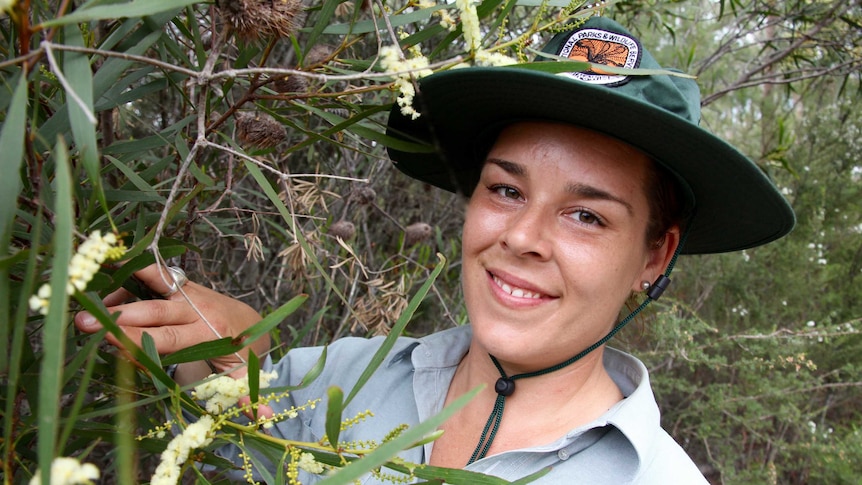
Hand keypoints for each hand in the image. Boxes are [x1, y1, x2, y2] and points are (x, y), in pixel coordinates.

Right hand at [75, 264, 267, 383]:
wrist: (251, 321)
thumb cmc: (240, 353)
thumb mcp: (244, 376)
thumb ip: (246, 395)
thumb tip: (263, 421)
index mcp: (211, 333)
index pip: (171, 337)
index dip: (141, 339)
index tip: (111, 340)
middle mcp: (199, 308)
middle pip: (156, 310)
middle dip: (121, 315)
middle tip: (85, 321)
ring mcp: (189, 292)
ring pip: (154, 283)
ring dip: (121, 289)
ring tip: (89, 299)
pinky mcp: (180, 284)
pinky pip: (153, 275)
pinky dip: (127, 277)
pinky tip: (103, 287)